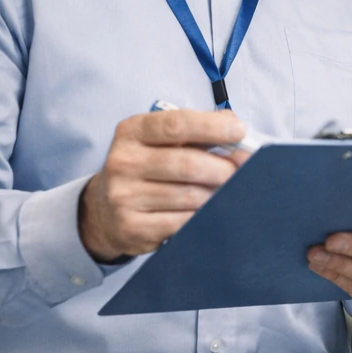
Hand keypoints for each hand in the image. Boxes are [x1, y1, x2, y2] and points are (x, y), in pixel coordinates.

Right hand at [80, 108, 249, 261]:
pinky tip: (213, 212)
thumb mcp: (163, 140)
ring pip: (189, 196)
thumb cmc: (149, 166)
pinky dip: (205, 217)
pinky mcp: (132, 227)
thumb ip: (199, 129)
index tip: (240, 131)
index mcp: (132, 131)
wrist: (105, 210)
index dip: (213, 127)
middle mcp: (123, 162)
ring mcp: (124, 197)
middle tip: (246, 171)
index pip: (176, 125)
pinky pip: (183, 223)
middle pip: (187, 164)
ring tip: (232, 192)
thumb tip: (237, 128)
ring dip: (219, 195)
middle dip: (224, 168)